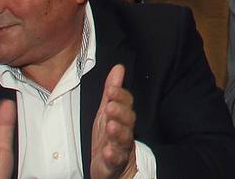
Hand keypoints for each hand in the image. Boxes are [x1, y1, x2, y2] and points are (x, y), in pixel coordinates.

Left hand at [88, 64, 136, 178]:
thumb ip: (112, 91)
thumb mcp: (106, 111)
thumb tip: (118, 68)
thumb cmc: (109, 137)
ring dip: (118, 132)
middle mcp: (125, 131)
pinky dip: (113, 156)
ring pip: (123, 139)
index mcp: (123, 117)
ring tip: (110, 126)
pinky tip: (108, 152)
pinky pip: (115, 160)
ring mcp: (121, 147)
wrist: (110, 166)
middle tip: (110, 107)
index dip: (120, 96)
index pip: (126, 103)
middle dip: (120, 113)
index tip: (111, 89)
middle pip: (128, 120)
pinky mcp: (114, 164)